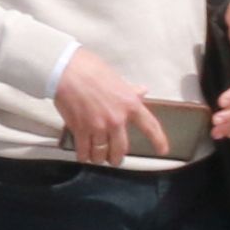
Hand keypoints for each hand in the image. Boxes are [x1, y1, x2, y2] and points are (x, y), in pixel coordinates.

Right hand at [51, 45, 149, 165]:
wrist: (67, 70)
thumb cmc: (91, 70)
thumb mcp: (118, 80)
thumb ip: (130, 91)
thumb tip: (142, 91)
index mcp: (130, 105)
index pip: (150, 126)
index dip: (158, 141)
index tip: (163, 150)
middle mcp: (117, 119)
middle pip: (121, 149)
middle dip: (116, 158)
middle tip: (113, 159)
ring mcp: (98, 126)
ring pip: (101, 154)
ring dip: (99, 158)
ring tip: (96, 156)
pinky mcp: (80, 130)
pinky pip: (84, 151)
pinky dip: (84, 156)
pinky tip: (84, 155)